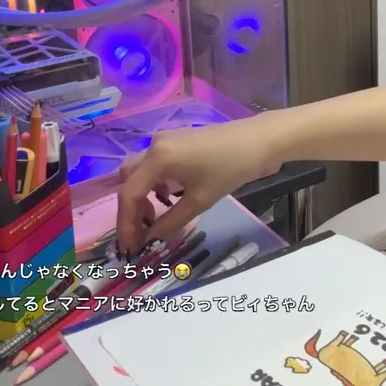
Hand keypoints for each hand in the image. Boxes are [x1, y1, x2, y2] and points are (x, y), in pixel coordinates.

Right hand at [115, 121, 281, 254]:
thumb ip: (171, 221)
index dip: (126, 223)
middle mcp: (155, 145)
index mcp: (157, 158)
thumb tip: (151, 238)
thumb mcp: (200, 200)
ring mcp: (165, 140)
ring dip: (142, 196)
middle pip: (129, 180)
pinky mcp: (177, 141)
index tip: (129, 246)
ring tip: (155, 218)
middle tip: (140, 233)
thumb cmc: (230, 168)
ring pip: (140, 172)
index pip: (129, 194)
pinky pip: (155, 165)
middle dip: (131, 209)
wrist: (259, 140)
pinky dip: (155, 184)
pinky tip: (169, 198)